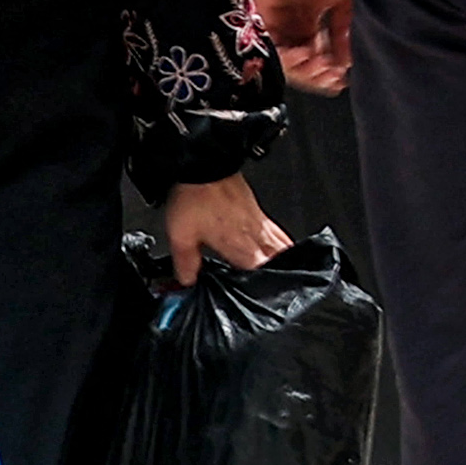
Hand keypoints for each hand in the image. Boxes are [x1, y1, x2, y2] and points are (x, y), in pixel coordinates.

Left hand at [157, 177, 286, 285]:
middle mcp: (256, 236)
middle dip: (281, 279)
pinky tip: (276, 248)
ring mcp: (261, 222)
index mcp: (240, 247)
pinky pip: (278, 233)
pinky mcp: (259, 211)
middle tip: (277, 291)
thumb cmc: (196, 197)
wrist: (205, 164)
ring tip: (282, 275)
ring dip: (285, 261)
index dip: (265, 291)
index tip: (264, 300)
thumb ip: (185, 263)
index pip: (262, 276)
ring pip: (284, 247)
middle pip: (280, 263)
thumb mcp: (180, 236)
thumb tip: (187, 282)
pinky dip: (282, 244)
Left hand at [254, 0, 352, 86]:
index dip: (330, 71)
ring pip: (287, 60)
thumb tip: (347, 61)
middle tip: (333, 77)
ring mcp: (278, 21)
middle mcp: (294, 22)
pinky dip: (289, 58)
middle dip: (319, 75)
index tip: (342, 78)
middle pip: (302, 63)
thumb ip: (344, 32)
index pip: (318, 55)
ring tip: (321, 67)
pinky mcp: (264, 16)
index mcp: (312, 18)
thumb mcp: (344, 1)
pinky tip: (306, 55)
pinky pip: (273, 48)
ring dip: (306, 70)